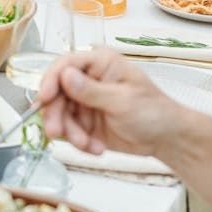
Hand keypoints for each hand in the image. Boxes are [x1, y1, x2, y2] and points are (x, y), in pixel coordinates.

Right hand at [37, 48, 182, 156]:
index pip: (65, 65)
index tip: (44, 98)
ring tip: (87, 145)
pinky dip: (78, 142)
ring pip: (59, 114)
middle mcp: (87, 80)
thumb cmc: (154, 112)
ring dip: (69, 133)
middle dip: (56, 115)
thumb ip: (92, 91)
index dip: (50, 80)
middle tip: (56, 132)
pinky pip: (68, 131)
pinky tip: (95, 147)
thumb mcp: (123, 101)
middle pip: (56, 92)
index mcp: (100, 64)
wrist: (167, 139)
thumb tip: (66, 76)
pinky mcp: (83, 121)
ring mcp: (84, 101)